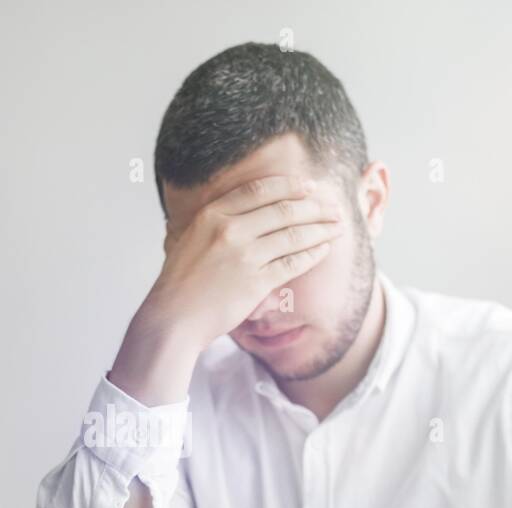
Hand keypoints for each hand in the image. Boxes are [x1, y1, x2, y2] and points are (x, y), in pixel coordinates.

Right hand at [141, 175, 343, 348]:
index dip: (291, 186)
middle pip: (284, 209)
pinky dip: (313, 254)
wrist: (173, 317)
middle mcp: (231, 230)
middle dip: (316, 207)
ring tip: (338, 226)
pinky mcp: (256, 282)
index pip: (261, 190)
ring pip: (294, 234)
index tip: (310, 186)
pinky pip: (293, 263)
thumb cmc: (181, 281)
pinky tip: (324, 249)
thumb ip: (217, 221)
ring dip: (321, 228)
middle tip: (334, 207)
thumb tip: (247, 210)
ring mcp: (245, 256)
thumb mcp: (191, 238)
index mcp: (213, 214)